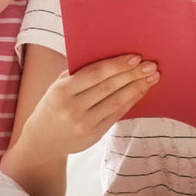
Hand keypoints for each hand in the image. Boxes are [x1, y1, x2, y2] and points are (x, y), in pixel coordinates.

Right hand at [22, 54, 158, 158]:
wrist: (42, 141)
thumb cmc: (53, 105)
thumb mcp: (56, 86)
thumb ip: (77, 73)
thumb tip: (108, 54)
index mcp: (61, 91)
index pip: (94, 74)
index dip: (116, 65)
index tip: (135, 57)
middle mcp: (72, 108)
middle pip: (109, 87)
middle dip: (133, 74)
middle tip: (151, 65)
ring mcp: (84, 124)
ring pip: (116, 101)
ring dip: (137, 87)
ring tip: (152, 77)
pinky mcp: (94, 135)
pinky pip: (117, 114)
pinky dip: (131, 101)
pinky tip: (141, 91)